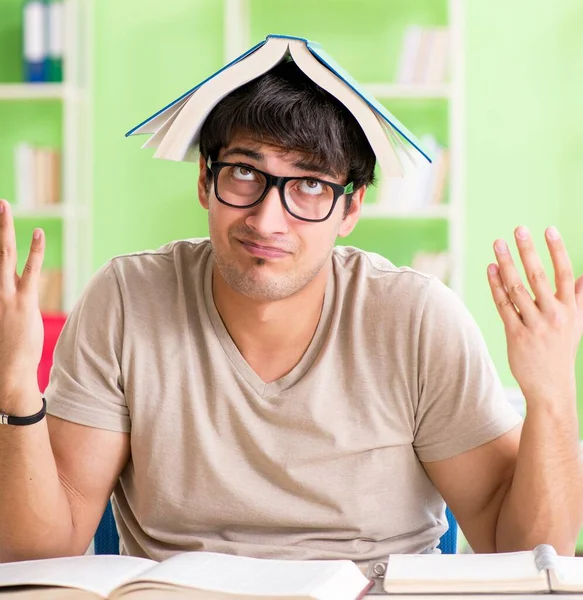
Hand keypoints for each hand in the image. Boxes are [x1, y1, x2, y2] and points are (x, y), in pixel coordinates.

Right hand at [0, 199, 44, 400]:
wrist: (6, 372)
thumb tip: (9, 281)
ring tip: (4, 206)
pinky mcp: (22, 302)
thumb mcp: (2, 317)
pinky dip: (35, 251)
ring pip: (2, 253)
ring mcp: (3, 294)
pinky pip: (30, 270)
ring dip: (4, 228)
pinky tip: (38, 233)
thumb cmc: (2, 349)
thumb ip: (4, 296)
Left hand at [487, 226, 582, 407]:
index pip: (564, 273)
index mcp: (569, 309)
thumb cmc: (561, 352)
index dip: (557, 250)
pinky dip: (496, 285)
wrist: (550, 387)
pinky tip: (490, 269)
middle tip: (518, 229)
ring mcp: (534, 325)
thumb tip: (582, 277)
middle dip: (528, 250)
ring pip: (517, 288)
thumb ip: (577, 299)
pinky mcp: (516, 334)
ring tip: (498, 244)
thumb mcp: (575, 326)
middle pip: (538, 276)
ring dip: (506, 263)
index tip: (548, 229)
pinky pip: (504, 305)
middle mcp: (554, 314)